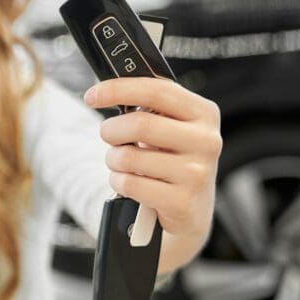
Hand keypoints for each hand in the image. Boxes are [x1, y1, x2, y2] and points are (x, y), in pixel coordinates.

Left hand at [85, 77, 221, 270]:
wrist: (190, 209)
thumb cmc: (172, 158)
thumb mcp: (170, 126)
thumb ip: (149, 105)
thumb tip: (106, 90)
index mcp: (204, 113)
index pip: (157, 91)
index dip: (118, 89)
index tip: (92, 95)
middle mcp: (206, 141)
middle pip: (140, 124)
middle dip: (111, 131)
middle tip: (109, 136)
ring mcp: (197, 173)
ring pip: (130, 157)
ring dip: (113, 160)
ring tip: (123, 164)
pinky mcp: (183, 202)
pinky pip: (130, 184)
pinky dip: (118, 182)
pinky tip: (129, 183)